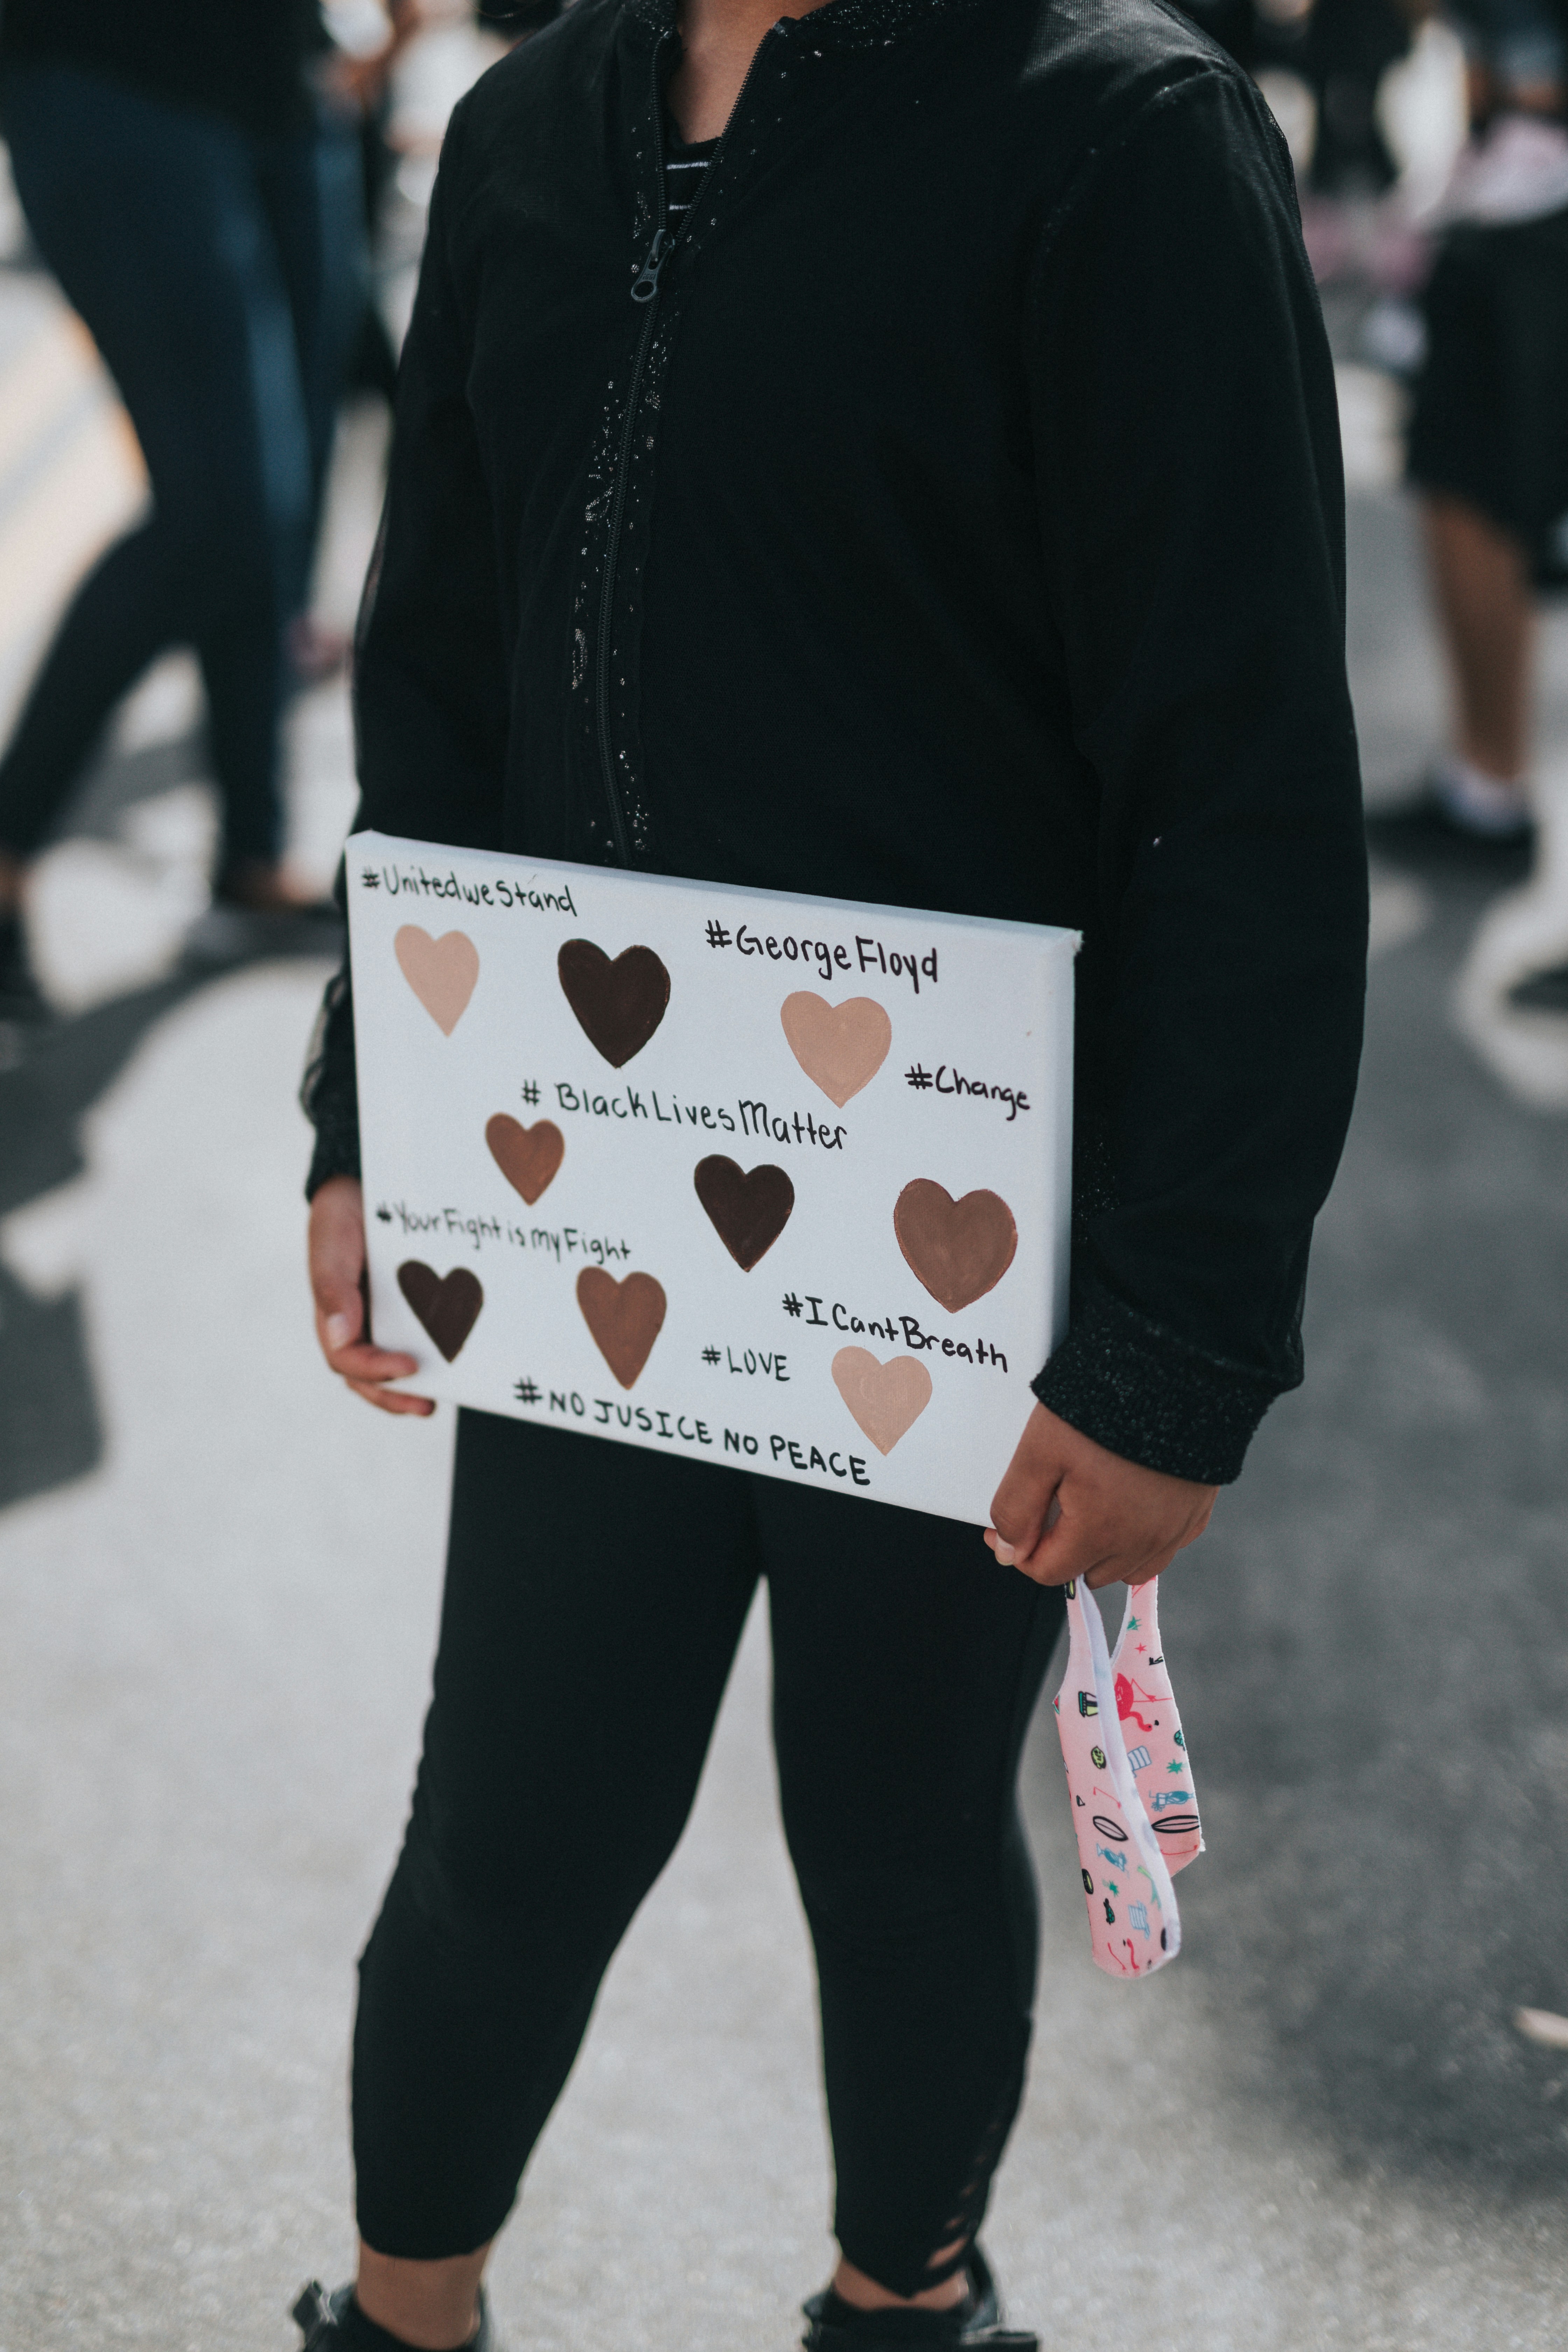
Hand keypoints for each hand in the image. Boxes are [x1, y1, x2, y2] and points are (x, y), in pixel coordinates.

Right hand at [308, 1174, 433, 1415]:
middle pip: (370, 1376)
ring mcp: (386, 1318)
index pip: (347, 1359)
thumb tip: (340, 1336)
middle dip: (396, 1395)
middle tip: (427, 1406)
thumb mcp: (332, 1241)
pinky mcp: (412, 1307)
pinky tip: (461, 1358)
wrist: (366, 1182)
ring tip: (447, 1395)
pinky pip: (424, 1337)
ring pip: (396, 1363)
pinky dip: (438, 1353)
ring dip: (417, 1385)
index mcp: (335, 1315)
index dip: (374, 1371)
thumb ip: (332, 1286)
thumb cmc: (344, 1211)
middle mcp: (360, 1324)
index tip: (409, 1367)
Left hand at [985, 1402, 1214, 1589]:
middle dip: (1062, 1550)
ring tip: (1089, 1505)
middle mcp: (1142, 1541)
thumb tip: (1009, 1550)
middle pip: (1088, 1572)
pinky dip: (1141, 1537)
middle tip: (1051, 1505)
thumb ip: (1017, 1506)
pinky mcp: (1196, 1510)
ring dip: (1101, 1549)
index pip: (1049, 1572)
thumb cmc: (1108, 1407)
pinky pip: (1165, 1547)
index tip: (1009, 1524)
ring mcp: (1174, 1529)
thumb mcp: (1040, 1450)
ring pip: (1128, 1567)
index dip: (1020, 1550)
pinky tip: (1128, 1504)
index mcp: (1100, 1532)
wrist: (1177, 1374)